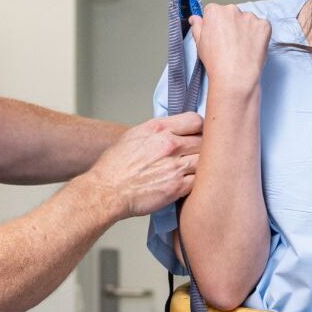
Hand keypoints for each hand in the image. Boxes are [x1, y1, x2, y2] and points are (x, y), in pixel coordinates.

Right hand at [84, 112, 202, 217]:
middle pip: (205, 141)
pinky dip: (197, 183)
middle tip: (197, 155)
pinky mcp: (177, 187)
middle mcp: (169, 144)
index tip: (198, 135)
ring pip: (206, 161)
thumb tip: (173, 131)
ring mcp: (175, 166)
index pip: (195, 120)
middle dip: (203, 148)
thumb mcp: (134, 136)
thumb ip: (158, 131)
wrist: (106, 191)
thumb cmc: (114, 167)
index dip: (200, 128)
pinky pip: (200, 182)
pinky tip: (189, 183)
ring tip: (194, 170)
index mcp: (158, 129)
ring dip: (203, 166)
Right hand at [189, 3, 271, 92]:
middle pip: (231, 13)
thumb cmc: (216, 62)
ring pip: (247, 20)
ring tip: (241, 47)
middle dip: (231, 24)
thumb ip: (198, 26)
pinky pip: (262, 26)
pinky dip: (258, 35)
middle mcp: (232, 10)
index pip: (214, 11)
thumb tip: (196, 19)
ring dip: (246, 29)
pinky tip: (252, 47)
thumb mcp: (199, 43)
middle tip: (230, 43)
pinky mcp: (264, 25)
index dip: (215, 24)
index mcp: (214, 11)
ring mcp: (250, 17)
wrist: (235, 76)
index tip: (218, 34)